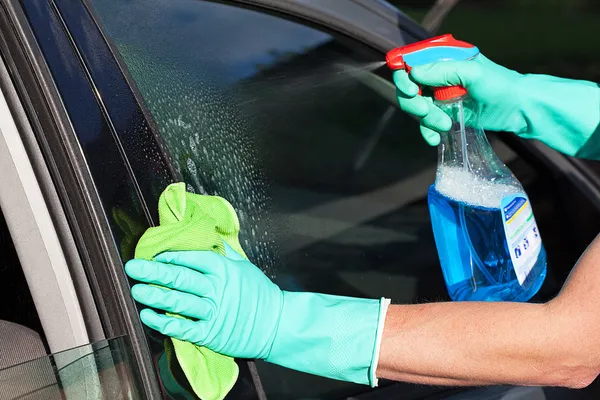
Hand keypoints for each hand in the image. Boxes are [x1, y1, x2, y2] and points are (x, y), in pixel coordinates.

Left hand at [125, 242, 282, 359]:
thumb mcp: (244, 265)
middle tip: (133, 267)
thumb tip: (208, 234)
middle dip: (154, 272)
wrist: (276, 324)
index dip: (171, 256)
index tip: (154, 255)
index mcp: (224, 269)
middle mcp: (216, 289)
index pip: (192, 258)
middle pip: (181, 278)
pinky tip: (149, 316)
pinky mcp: (211, 334)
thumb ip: (224, 250)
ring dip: (155, 296)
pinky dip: (164, 323)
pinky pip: (183, 328)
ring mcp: (213, 312)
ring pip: (179, 302)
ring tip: (136, 290)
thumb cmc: (260, 294)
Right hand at [394, 54, 525, 145]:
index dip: (404, 76)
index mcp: (443, 58)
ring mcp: (438, 96)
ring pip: (416, 107)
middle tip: (427, 110)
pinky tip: (435, 138)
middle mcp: (437, 76)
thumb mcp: (473, 73)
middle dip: (414, 102)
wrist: (517, 110)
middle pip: (408, 87)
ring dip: (426, 119)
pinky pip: (424, 123)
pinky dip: (427, 131)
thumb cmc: (500, 85)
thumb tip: (414, 73)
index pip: (411, 62)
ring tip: (445, 124)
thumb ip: (444, 70)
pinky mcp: (442, 114)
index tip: (413, 91)